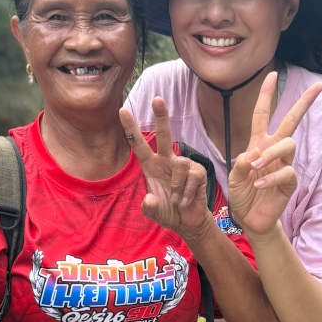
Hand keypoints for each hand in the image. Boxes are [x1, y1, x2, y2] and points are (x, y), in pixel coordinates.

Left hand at [119, 98, 212, 241]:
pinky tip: (186, 201)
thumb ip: (149, 208)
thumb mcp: (154, 212)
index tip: (123, 110)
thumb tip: (150, 199)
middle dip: (161, 117)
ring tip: (177, 201)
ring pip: (179, 166)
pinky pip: (192, 177)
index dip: (131, 129)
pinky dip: (187, 193)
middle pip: (164, 135)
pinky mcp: (198, 172)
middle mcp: (166, 161)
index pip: (139, 145)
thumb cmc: (168, 212)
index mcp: (151, 166)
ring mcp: (183, 165)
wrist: (187, 222)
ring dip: (177, 188)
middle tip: (157, 99)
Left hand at [227, 72, 321, 239]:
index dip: (266, 95)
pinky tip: (258, 185)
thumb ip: (241, 163)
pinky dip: (270, 177)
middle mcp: (273, 150)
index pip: (262, 115)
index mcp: (258, 144)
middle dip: (304, 103)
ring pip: (288, 145)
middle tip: (319, 86)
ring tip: (255, 167)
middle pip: (291, 121)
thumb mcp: (234, 177)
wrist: (250, 219)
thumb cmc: (243, 195)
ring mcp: (283, 165)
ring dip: (271, 153)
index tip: (272, 74)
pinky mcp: (289, 183)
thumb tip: (255, 153)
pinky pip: (286, 172)